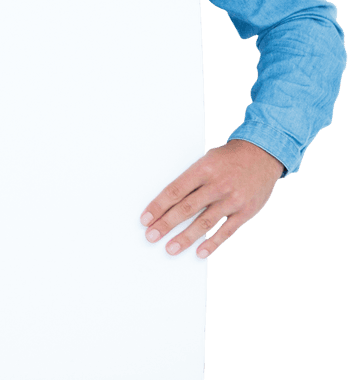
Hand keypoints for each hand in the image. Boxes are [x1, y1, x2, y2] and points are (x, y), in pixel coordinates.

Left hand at [140, 139, 284, 257]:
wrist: (263, 154)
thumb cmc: (228, 158)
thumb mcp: (206, 160)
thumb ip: (190, 180)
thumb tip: (168, 202)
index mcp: (202, 169)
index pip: (175, 191)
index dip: (158, 206)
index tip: (145, 219)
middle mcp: (217, 185)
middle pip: (186, 208)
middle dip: (166, 224)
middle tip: (151, 236)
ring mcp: (232, 200)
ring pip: (204, 222)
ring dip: (185, 238)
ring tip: (170, 248)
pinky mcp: (246, 211)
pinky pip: (226, 231)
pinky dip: (213, 243)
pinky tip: (200, 252)